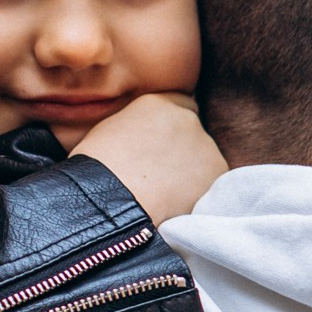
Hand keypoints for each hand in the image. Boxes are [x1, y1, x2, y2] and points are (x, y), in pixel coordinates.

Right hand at [70, 93, 227, 223]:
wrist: (110, 203)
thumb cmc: (94, 173)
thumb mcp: (107, 135)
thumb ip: (135, 128)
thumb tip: (139, 140)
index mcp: (158, 104)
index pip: (180, 106)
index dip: (171, 129)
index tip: (162, 148)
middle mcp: (187, 119)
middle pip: (193, 135)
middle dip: (183, 153)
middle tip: (162, 178)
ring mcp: (205, 147)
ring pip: (204, 161)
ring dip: (192, 176)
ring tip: (166, 198)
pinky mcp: (217, 175)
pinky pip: (211, 186)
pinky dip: (199, 196)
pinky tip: (177, 208)